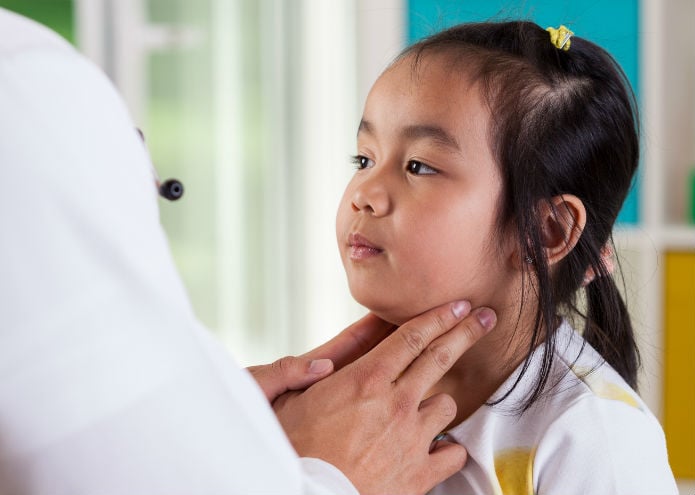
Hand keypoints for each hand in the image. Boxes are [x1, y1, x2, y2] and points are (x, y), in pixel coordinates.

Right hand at [274, 301, 496, 494]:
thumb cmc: (294, 452)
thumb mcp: (287, 401)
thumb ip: (304, 372)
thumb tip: (323, 360)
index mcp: (365, 380)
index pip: (412, 337)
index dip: (438, 317)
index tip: (457, 305)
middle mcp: (396, 404)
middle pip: (441, 357)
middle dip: (466, 331)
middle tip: (483, 319)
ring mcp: (412, 438)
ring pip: (448, 405)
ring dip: (440, 402)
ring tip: (428, 406)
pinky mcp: (420, 473)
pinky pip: (454, 453)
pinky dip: (447, 448)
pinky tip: (437, 446)